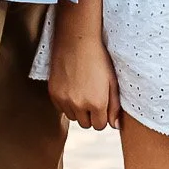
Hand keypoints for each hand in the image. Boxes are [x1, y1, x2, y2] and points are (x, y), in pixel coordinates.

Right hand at [47, 2, 119, 129]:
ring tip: (82, 91)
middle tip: (92, 98)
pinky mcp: (53, 94)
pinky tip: (72, 88)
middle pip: (85, 124)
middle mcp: (79, 105)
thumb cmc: (98, 60)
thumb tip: (115, 126)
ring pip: (73, 117)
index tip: (102, 106)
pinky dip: (66, 103)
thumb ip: (115, 106)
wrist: (76, 42)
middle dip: (90, 115)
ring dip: (78, 110)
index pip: (99, 126)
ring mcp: (64, 100)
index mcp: (97, 103)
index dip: (102, 117)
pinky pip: (61, 108)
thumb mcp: (112, 82)